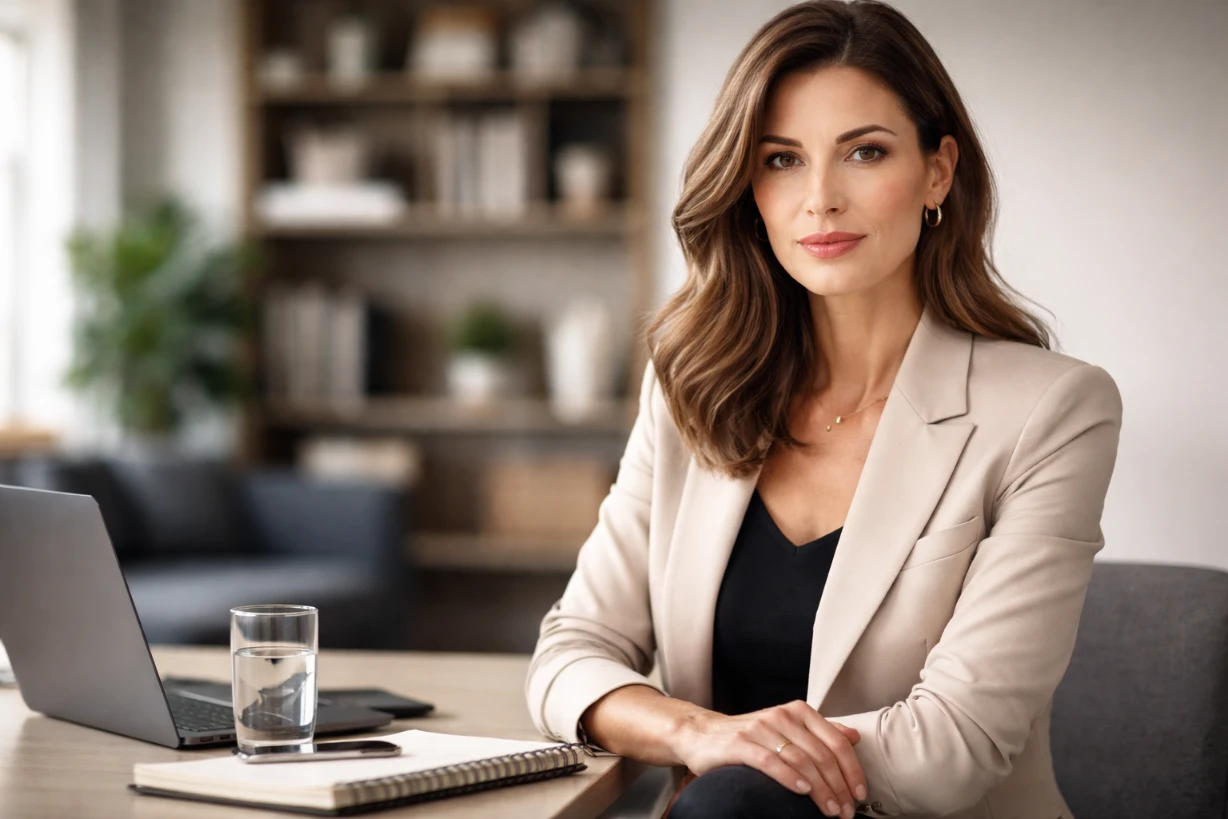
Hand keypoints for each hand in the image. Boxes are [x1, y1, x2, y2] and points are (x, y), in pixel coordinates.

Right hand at [670, 700, 866, 818]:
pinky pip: (770, 761)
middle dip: (839, 786)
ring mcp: (760, 728)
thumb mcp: (788, 730)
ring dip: (820, 789)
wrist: (703, 734)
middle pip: (821, 754)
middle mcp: (782, 716)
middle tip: (847, 811)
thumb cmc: (750, 737)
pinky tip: (802, 792)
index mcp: (798, 712)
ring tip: (830, 810)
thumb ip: (820, 733)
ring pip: (800, 760)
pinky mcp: (740, 743)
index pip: (835, 741)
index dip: (852, 769)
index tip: (860, 794)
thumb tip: (854, 736)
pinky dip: (789, 778)